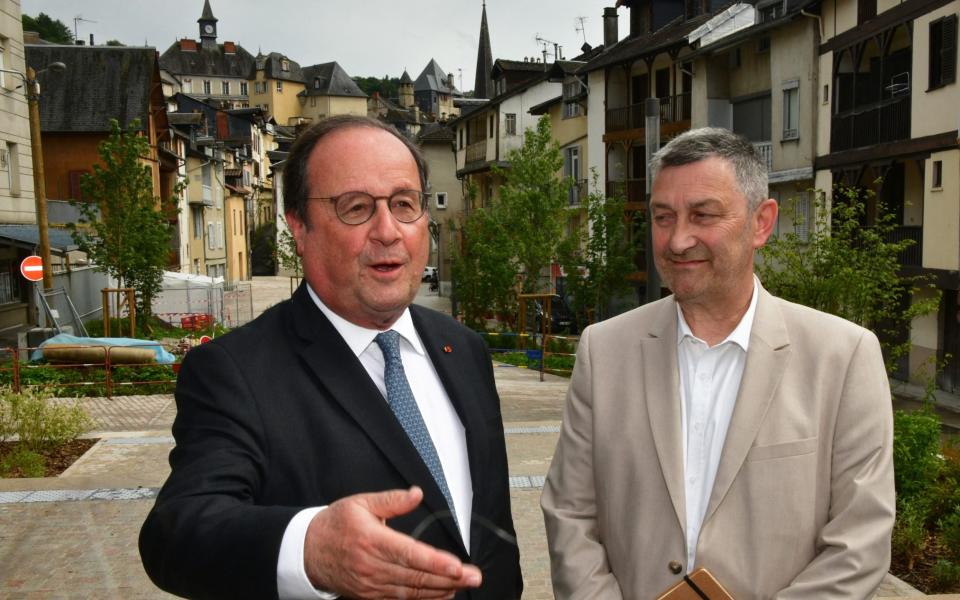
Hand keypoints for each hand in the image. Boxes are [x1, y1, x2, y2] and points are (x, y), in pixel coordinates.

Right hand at [303, 486, 481, 598]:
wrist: (307, 552)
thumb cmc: (335, 525)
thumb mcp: (360, 504)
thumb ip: (391, 500)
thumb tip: (416, 494)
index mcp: (371, 540)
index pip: (409, 554)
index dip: (435, 562)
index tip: (457, 566)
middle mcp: (372, 566)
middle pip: (415, 576)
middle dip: (448, 578)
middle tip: (474, 577)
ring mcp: (371, 585)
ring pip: (411, 591)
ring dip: (439, 590)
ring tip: (462, 585)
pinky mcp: (370, 596)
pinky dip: (423, 599)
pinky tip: (441, 594)